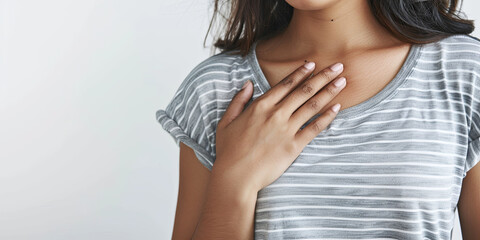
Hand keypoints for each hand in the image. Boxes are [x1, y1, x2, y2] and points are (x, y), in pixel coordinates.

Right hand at [213, 61, 345, 191]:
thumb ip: (239, 100)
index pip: (285, 84)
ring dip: (329, 92)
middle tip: (337, 66)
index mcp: (260, 106)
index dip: (301, 73)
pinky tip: (337, 108)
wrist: (236, 176)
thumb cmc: (228, 150)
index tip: (313, 64)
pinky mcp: (294, 146)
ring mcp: (286, 129)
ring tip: (342, 81)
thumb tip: (247, 83)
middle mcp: (276, 114)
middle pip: (304, 90)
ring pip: (312, 105)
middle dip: (322, 76)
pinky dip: (327, 117)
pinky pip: (314, 128)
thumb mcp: (227, 121)